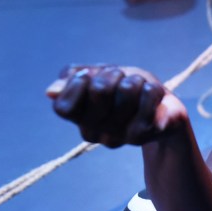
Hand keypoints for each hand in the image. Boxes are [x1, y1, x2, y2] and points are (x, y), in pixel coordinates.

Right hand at [47, 65, 185, 146]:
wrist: (161, 109)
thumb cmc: (125, 87)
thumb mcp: (97, 74)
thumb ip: (72, 78)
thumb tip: (50, 91)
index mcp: (78, 119)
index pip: (64, 107)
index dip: (78, 83)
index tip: (88, 75)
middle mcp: (94, 133)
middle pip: (99, 90)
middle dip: (113, 73)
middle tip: (121, 77)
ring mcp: (119, 137)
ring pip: (127, 91)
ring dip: (136, 79)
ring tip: (139, 87)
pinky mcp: (144, 134)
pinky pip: (148, 98)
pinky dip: (152, 89)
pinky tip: (153, 96)